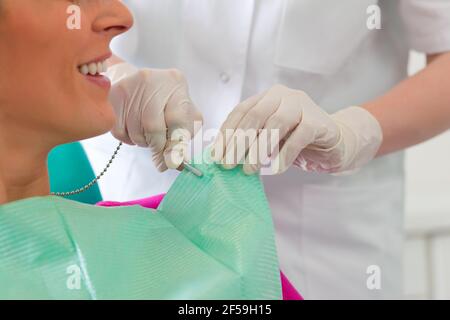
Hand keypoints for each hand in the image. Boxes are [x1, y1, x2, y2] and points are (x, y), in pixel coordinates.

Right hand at [107, 63, 202, 171]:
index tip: (174, 163)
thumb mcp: (182, 110)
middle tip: (162, 162)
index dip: (176, 145)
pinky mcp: (112, 98)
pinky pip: (121, 133)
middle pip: (154, 128)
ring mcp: (129, 88)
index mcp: (175, 82)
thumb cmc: (164, 100)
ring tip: (148, 133)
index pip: (178, 119)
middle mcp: (152, 81)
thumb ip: (185, 134)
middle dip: (159, 149)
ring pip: (137, 133)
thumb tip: (179, 162)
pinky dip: (130, 139)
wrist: (133, 80)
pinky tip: (134, 128)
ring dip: (145, 142)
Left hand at [212, 85, 381, 174]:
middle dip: (239, 142)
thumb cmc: (295, 141)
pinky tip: (276, 169)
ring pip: (276, 124)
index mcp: (267, 97)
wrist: (334, 143)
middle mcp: (283, 95)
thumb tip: (220, 154)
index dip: (227, 133)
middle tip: (229, 164)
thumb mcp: (268, 138)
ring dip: (259, 149)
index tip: (217, 155)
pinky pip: (298, 137)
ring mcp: (303, 105)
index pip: (241, 111)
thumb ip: (249, 140)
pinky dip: (285, 155)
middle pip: (255, 116)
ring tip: (249, 170)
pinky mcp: (319, 121)